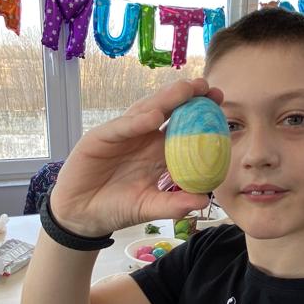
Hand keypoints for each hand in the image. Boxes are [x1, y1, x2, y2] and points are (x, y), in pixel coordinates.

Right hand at [48, 79, 217, 236]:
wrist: (80, 216)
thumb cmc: (115, 208)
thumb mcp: (148, 207)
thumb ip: (173, 204)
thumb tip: (203, 201)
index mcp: (157, 152)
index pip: (182, 128)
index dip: (201, 115)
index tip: (222, 104)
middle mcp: (141, 138)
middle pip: (167, 111)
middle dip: (187, 96)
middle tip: (209, 87)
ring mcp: (121, 135)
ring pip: (145, 111)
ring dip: (166, 100)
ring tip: (186, 90)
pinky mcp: (100, 138)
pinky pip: (121, 127)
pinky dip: (137, 121)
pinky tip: (154, 115)